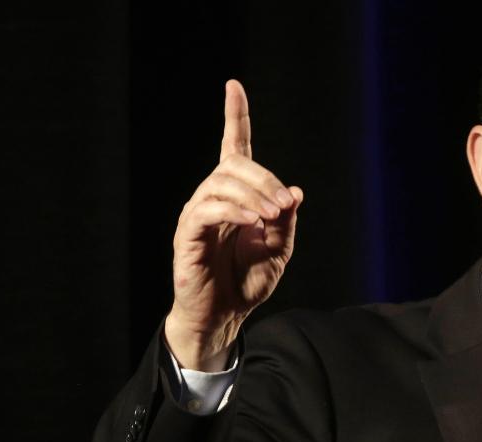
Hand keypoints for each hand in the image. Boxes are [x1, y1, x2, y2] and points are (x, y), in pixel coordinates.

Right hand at [164, 79, 302, 371]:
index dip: (235, 117)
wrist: (225, 316)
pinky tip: (253, 222)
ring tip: (271, 217)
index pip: (234, 148)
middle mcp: (213, 198)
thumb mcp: (279, 250)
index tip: (233, 85)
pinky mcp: (187, 234)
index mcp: (236, 196)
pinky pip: (208, 209)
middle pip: (235, 165)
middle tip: (283, 205)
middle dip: (264, 179)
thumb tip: (294, 192)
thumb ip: (286, 221)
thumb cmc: (248, 282)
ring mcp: (198, 214)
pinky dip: (234, 211)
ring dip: (253, 196)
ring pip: (222, 183)